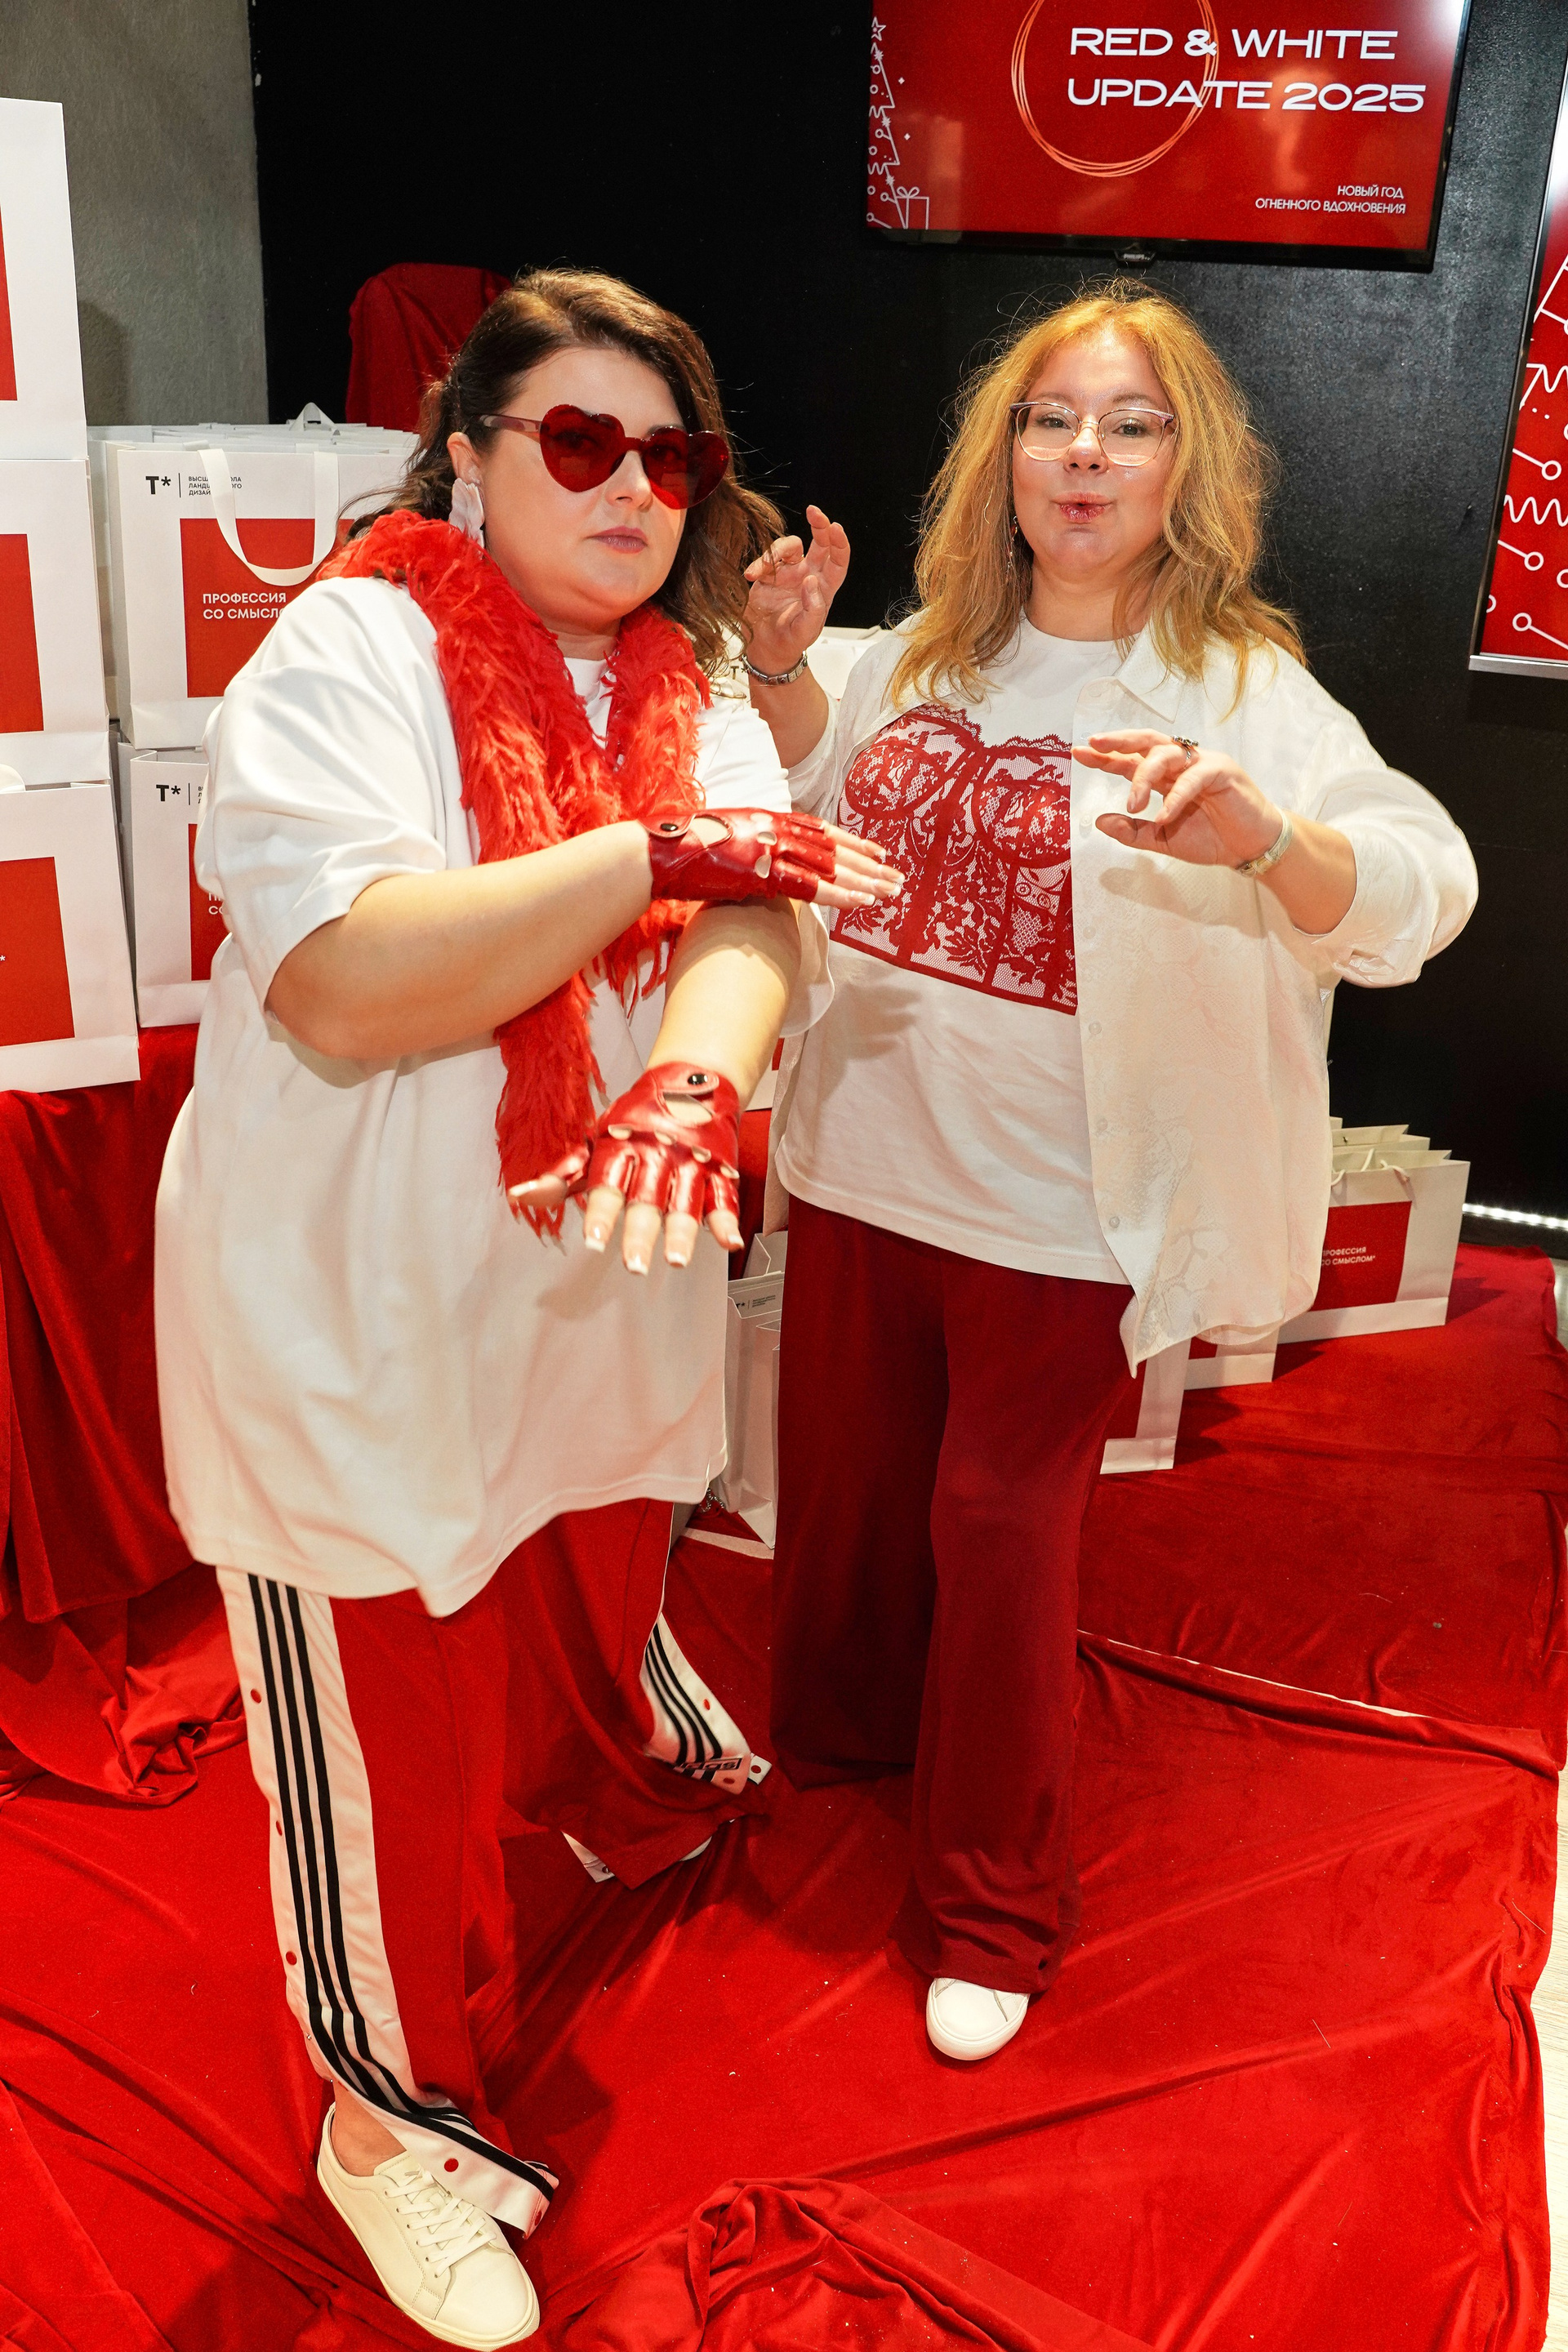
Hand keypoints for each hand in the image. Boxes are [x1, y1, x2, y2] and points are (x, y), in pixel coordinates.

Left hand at [507, 1062, 741, 1272]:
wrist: (691, 1082)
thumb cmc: (637, 1120)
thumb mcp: (597, 1143)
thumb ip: (564, 1177)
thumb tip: (521, 1197)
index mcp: (622, 1149)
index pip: (608, 1184)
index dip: (601, 1213)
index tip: (593, 1240)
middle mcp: (657, 1157)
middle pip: (648, 1200)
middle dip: (640, 1233)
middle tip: (634, 1265)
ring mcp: (691, 1164)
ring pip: (685, 1202)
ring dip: (682, 1232)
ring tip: (676, 1260)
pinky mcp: (719, 1171)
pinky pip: (724, 1198)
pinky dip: (727, 1221)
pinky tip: (729, 1242)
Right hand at [646, 808, 900, 912]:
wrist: (655, 853)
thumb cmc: (681, 849)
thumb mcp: (724, 840)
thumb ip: (750, 846)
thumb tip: (762, 862)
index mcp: (767, 817)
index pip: (821, 829)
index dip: (852, 842)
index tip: (878, 853)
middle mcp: (774, 828)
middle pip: (833, 848)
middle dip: (868, 864)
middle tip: (897, 878)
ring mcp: (768, 849)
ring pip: (829, 867)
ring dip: (863, 881)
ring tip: (891, 893)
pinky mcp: (760, 873)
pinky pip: (809, 887)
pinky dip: (838, 895)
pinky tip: (861, 903)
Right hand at [742, 505, 849, 675]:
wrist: (765, 648)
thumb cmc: (790, 641)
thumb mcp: (805, 630)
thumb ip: (812, 608)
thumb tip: (811, 581)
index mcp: (824, 588)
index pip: (838, 560)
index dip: (839, 542)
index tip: (835, 528)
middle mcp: (810, 576)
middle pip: (820, 543)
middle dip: (819, 524)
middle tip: (813, 511)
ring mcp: (790, 573)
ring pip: (790, 546)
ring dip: (777, 550)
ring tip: (763, 570)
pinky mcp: (770, 574)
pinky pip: (767, 558)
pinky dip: (759, 563)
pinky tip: (751, 575)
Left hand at [1075, 732, 1285, 867]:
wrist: (1250, 848)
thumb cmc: (1212, 838)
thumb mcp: (1163, 839)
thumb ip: (1133, 831)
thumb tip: (1098, 821)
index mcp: (1166, 775)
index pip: (1131, 759)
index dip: (1106, 755)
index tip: (1078, 752)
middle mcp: (1182, 763)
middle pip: (1146, 741)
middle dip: (1119, 741)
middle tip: (1095, 745)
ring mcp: (1202, 763)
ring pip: (1166, 754)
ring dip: (1143, 778)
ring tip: (1133, 804)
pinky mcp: (1223, 772)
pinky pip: (1192, 778)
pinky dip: (1175, 797)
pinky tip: (1163, 816)